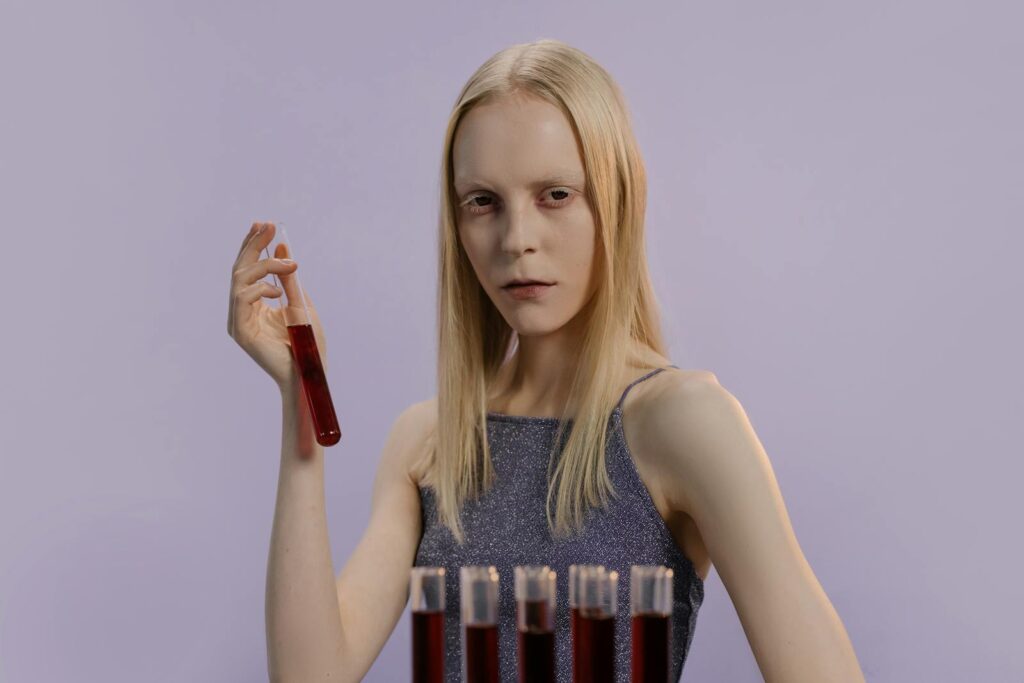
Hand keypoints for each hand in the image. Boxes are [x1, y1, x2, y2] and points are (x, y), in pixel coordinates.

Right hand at [227, 221, 327, 390]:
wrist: (308, 374)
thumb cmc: (306, 344)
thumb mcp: (299, 303)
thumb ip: (288, 278)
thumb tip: (282, 248)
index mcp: (254, 304)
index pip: (248, 268)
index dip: (253, 245)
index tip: (264, 224)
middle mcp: (242, 311)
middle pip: (239, 269)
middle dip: (253, 245)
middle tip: (267, 226)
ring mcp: (239, 321)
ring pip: (239, 280)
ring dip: (264, 266)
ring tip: (290, 265)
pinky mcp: (241, 332)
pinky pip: (242, 299)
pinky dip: (260, 289)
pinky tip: (278, 291)